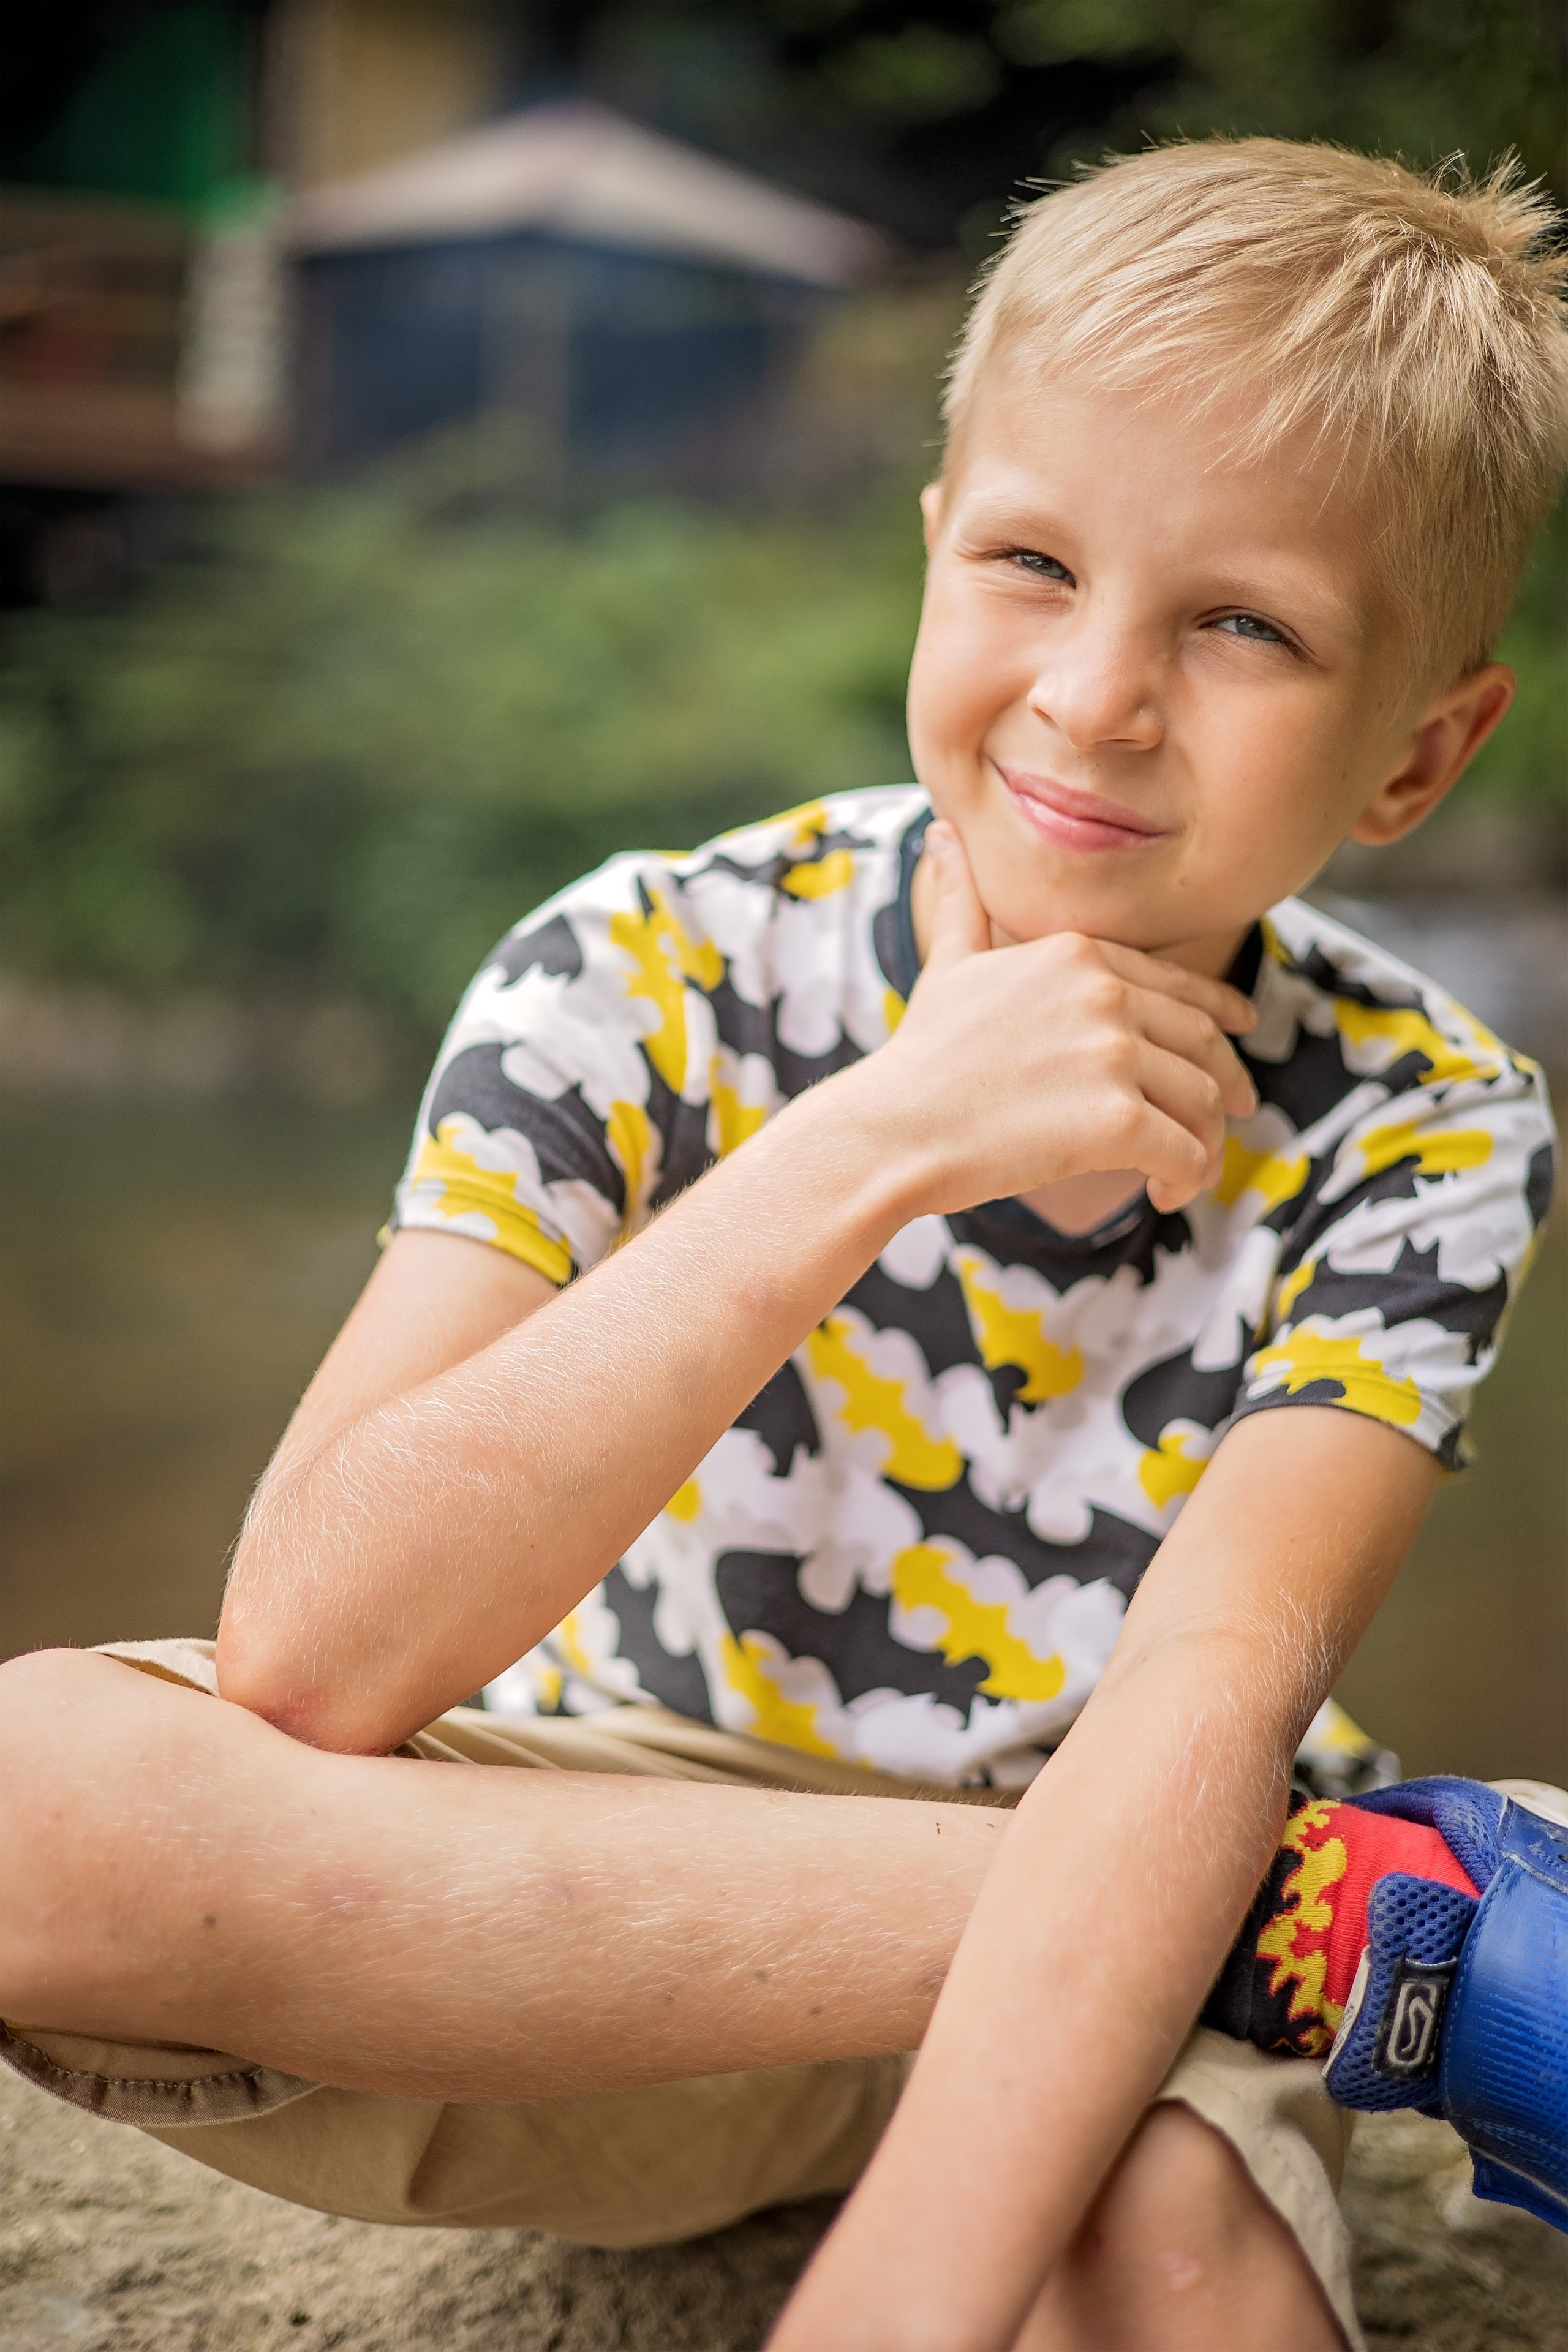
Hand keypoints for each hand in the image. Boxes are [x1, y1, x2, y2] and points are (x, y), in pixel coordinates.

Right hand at [863, 821, 1257, 1217]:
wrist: (891, 1128)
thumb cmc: (919, 1056)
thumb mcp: (948, 964)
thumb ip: (962, 900)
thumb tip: (942, 834)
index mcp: (1076, 953)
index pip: (1175, 983)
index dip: (1219, 1009)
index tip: (1242, 1028)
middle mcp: (1104, 994)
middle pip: (1202, 1042)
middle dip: (1229, 1079)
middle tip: (1240, 1111)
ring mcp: (1113, 1056)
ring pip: (1203, 1100)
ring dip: (1205, 1142)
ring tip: (1181, 1172)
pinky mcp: (1117, 1121)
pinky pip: (1186, 1152)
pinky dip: (1187, 1178)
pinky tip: (1164, 1194)